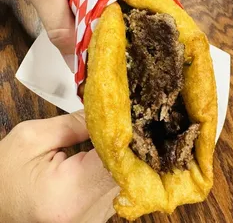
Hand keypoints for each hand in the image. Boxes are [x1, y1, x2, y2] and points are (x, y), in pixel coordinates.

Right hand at [0, 111, 118, 222]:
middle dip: (128, 145)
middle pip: (127, 173)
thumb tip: (108, 113)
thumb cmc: (4, 175)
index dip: (125, 135)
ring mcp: (93, 219)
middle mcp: (86, 215)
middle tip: (127, 121)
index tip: (127, 116)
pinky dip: (117, 169)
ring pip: (127, 181)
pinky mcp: (96, 216)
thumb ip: (75, 123)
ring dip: (125, 157)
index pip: (117, 160)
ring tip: (117, 136)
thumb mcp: (32, 138)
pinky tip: (110, 155)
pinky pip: (117, 189)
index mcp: (68, 195)